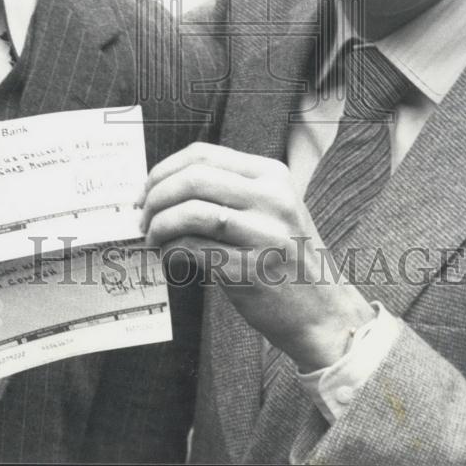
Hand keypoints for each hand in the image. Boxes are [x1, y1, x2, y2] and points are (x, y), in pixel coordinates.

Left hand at [139, 143, 373, 371]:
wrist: (323, 312)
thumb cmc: (287, 259)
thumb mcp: (272, 208)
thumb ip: (230, 189)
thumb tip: (166, 184)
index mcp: (272, 175)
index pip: (203, 154)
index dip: (165, 168)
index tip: (146, 189)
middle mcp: (271, 199)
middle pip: (192, 178)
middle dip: (155, 196)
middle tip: (142, 215)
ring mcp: (263, 234)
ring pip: (189, 212)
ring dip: (159, 226)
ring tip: (153, 239)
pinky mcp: (250, 269)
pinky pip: (194, 249)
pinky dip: (171, 252)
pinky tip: (170, 259)